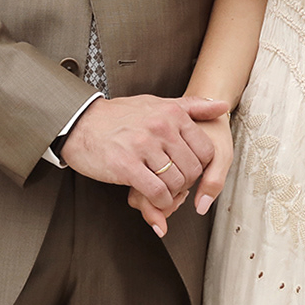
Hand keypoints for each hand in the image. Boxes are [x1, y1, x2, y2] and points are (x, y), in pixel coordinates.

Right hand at [60, 94, 229, 236]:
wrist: (81, 124)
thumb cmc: (120, 116)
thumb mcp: (158, 103)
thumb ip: (192, 106)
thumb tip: (222, 106)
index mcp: (172, 114)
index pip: (206, 150)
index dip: (200, 166)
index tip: (187, 170)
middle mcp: (161, 128)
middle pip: (193, 169)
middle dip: (187, 183)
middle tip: (175, 184)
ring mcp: (144, 146)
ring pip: (176, 182)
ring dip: (173, 194)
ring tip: (164, 191)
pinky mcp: (127, 166)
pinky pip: (157, 192)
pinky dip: (160, 201)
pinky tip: (155, 198)